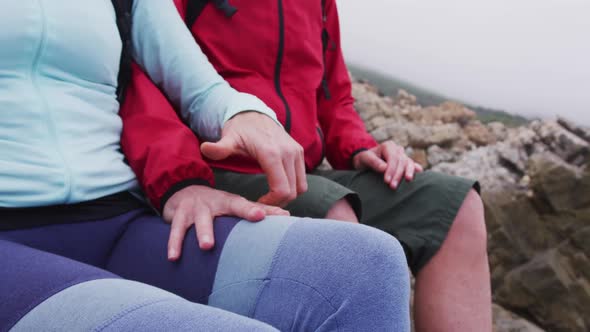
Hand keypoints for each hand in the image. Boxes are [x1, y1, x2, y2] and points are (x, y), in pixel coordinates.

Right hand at [162, 185, 288, 260]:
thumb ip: (258, 211)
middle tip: (254, 219)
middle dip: (243, 213)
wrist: (183, 191)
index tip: (268, 215)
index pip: (245, 205)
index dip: (255, 210)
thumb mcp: (235, 204)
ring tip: (206, 246)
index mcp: (230, 201)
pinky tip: (174, 258)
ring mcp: (196, 208)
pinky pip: (175, 231)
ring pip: (199, 221)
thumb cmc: (217, 204)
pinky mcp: (179, 216)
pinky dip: (174, 244)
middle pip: (225, 208)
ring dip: (202, 233)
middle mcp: (214, 202)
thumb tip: (287, 215)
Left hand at [201, 111, 306, 206]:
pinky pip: (302, 178)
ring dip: (288, 196)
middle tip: (262, 204)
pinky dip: (293, 187)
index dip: (271, 202)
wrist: (254, 113)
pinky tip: (277, 187)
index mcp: (271, 153)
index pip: (282, 189)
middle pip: (292, 191)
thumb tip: (204, 148)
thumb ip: (219, 148)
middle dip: (278, 202)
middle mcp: (288, 152)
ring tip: (270, 197)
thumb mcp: (228, 138)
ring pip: (300, 187)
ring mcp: (296, 152)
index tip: (257, 203)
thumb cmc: (239, 130)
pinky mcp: (299, 152)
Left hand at [352, 141, 423, 188]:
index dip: (391, 169)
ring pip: (409, 163)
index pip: (393, 158)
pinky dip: (415, 169)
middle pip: (401, 161)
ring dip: (408, 172)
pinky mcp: (405, 163)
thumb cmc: (364, 160)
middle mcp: (397, 150)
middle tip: (392, 187)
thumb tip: (385, 168)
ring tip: (408, 181)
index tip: (387, 181)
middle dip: (398, 174)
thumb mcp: (364, 159)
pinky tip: (419, 172)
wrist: (365, 162)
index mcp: (388, 146)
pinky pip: (412, 165)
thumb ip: (373, 162)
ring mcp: (402, 156)